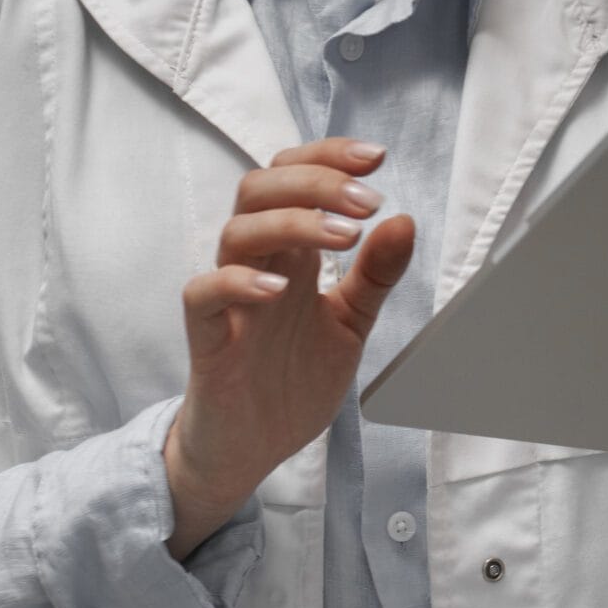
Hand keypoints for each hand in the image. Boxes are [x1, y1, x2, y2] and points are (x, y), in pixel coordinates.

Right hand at [164, 138, 416, 558]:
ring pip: (236, 231)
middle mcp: (257, 265)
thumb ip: (375, 275)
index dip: (329, 157)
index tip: (378, 157)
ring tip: (344, 237)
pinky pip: (202, 293)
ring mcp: (229, 299)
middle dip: (317, 181)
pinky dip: (237, 281)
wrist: (251, 451)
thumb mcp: (350, 323)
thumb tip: (405, 219)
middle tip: (369, 200)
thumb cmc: (292, 380)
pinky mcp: (208, 340)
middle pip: (262, 188)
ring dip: (292, 222)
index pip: (293, 177)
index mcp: (290, 253)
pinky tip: (281, 288)